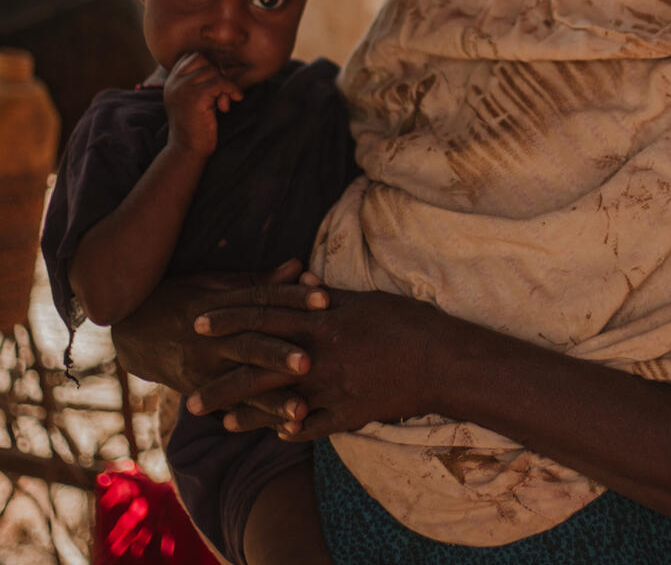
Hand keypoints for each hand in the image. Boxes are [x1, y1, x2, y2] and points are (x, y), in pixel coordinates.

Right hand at [112, 261, 326, 397]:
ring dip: (272, 399)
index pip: (261, 300)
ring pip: (242, 384)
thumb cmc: (181, 296)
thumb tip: (300, 266)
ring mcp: (204, 368)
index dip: (293, 297)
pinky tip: (284, 429)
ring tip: (302, 411)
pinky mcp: (199, 391)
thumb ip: (259, 281)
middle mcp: (211, 338)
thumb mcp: (214, 282)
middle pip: (250, 345)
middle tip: (310, 362)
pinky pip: (232, 406)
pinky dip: (257, 418)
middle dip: (280, 354)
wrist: (131, 329)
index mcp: (219, 303)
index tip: (325, 299)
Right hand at [164, 51, 242, 155]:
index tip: (217, 82)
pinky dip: (232, 89)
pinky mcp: (194, 97)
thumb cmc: (197, 124)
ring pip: (213, 71)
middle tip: (221, 92)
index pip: (192, 56)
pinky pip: (220, 82)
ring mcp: (182, 89)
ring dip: (224, 85)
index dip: (209, 65)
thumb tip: (221, 64)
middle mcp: (173, 82)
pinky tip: (234, 100)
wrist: (188, 149)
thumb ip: (199, 81)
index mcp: (171, 81)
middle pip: (203, 59)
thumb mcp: (194, 98)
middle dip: (217, 73)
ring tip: (223, 103)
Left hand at [192, 288, 444, 439]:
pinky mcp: (348, 414)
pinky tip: (275, 434)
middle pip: (258, 367)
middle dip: (221, 380)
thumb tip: (299, 277)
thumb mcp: (366, 298)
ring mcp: (331, 390)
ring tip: (219, 421)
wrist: (441, 360)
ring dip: (246, 414)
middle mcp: (318, 358)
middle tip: (190, 393)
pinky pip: (312, 427)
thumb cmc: (407, 321)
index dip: (230, 319)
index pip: (264, 317)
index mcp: (321, 323)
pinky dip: (291, 429)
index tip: (199, 323)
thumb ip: (329, 292)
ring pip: (276, 404)